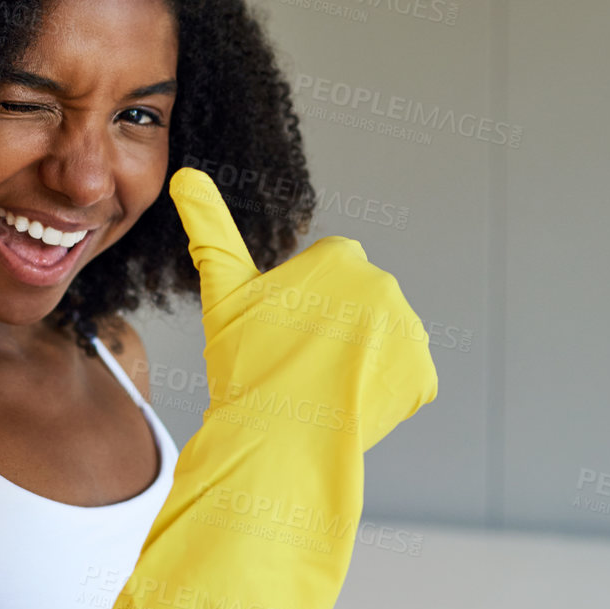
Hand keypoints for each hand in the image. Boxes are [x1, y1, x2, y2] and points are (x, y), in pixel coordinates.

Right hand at [102, 167, 437, 608]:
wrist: (279, 436)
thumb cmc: (246, 361)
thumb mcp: (223, 289)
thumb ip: (210, 226)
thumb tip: (185, 173)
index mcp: (342, 255)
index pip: (324, 279)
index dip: (298, 309)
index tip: (281, 333)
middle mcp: (385, 284)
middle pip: (354, 310)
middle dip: (332, 333)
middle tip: (296, 364)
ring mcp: (409, 331)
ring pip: (376, 346)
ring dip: (356, 363)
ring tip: (320, 387)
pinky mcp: (423, 375)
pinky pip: (400, 382)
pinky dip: (379, 396)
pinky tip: (347, 404)